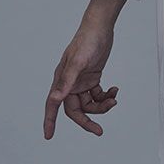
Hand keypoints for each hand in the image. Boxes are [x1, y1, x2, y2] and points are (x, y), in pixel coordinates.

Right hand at [43, 20, 117, 138]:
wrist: (101, 27)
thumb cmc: (87, 41)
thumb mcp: (78, 62)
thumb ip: (67, 81)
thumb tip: (55, 99)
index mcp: (62, 80)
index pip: (53, 105)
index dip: (50, 121)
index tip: (48, 136)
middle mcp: (70, 83)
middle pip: (76, 109)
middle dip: (88, 120)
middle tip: (100, 131)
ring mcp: (81, 81)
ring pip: (89, 103)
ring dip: (101, 106)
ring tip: (114, 99)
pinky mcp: (92, 77)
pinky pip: (97, 94)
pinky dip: (106, 96)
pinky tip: (114, 90)